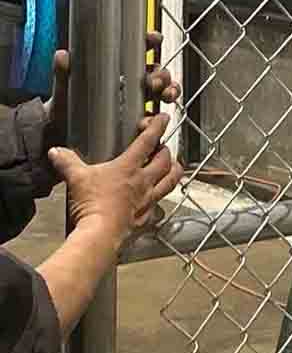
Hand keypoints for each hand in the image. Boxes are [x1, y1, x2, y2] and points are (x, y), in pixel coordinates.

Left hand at [44, 32, 179, 155]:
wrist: (60, 137)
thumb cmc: (62, 110)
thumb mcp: (63, 91)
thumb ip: (63, 73)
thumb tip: (62, 55)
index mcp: (115, 71)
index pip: (137, 52)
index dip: (149, 42)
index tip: (154, 39)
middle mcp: (129, 86)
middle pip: (157, 73)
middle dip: (163, 74)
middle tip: (155, 81)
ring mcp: (134, 105)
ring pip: (162, 93)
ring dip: (170, 91)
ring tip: (166, 95)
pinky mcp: (134, 126)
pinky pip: (153, 120)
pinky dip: (156, 120)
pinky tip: (149, 120)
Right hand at [48, 115, 182, 247]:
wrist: (100, 234)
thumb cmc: (92, 205)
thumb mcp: (76, 179)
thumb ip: (68, 162)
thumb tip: (56, 152)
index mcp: (129, 167)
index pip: (148, 140)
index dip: (157, 126)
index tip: (164, 118)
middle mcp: (144, 181)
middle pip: (165, 160)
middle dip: (166, 150)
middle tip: (163, 147)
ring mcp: (148, 200)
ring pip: (171, 181)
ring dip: (174, 172)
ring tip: (174, 168)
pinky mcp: (147, 217)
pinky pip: (160, 207)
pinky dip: (161, 202)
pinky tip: (157, 202)